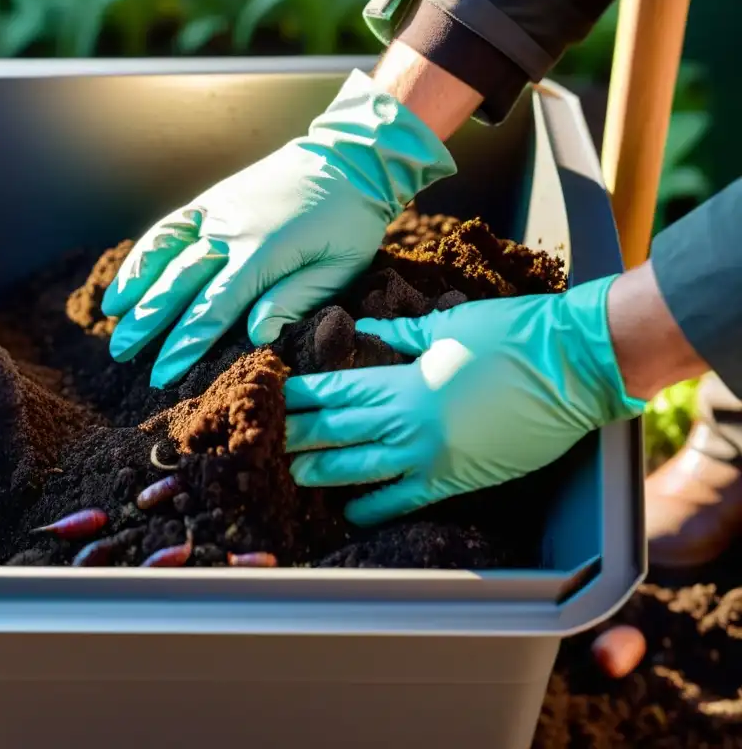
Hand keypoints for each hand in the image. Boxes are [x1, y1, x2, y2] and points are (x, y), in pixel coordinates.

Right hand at [101, 69, 455, 387]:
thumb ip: (294, 299)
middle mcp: (229, 232)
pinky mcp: (211, 200)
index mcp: (261, 254)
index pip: (212, 309)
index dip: (184, 345)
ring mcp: (215, 212)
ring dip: (136, 288)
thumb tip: (254, 334)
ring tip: (114, 321)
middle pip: (177, 285)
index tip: (162, 374)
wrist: (347, 158)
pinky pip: (170, 228)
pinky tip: (127, 277)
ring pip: (164, 253)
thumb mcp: (339, 268)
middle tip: (123, 355)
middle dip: (148, 324)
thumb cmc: (349, 222)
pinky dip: (144, 252)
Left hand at [283, 276, 645, 525]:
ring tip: (293, 474)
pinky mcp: (457, 479)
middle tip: (264, 440)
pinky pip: (406, 499)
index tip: (273, 397)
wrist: (573, 366)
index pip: (336, 390)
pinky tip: (351, 512)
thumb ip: (401, 333)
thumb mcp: (448, 325)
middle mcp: (408, 423)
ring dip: (324, 472)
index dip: (301, 396)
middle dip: (299, 435)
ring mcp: (431, 456)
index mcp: (403, 381)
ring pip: (362, 469)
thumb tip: (365, 327)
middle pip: (338, 431)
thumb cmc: (513, 335)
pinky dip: (376, 508)